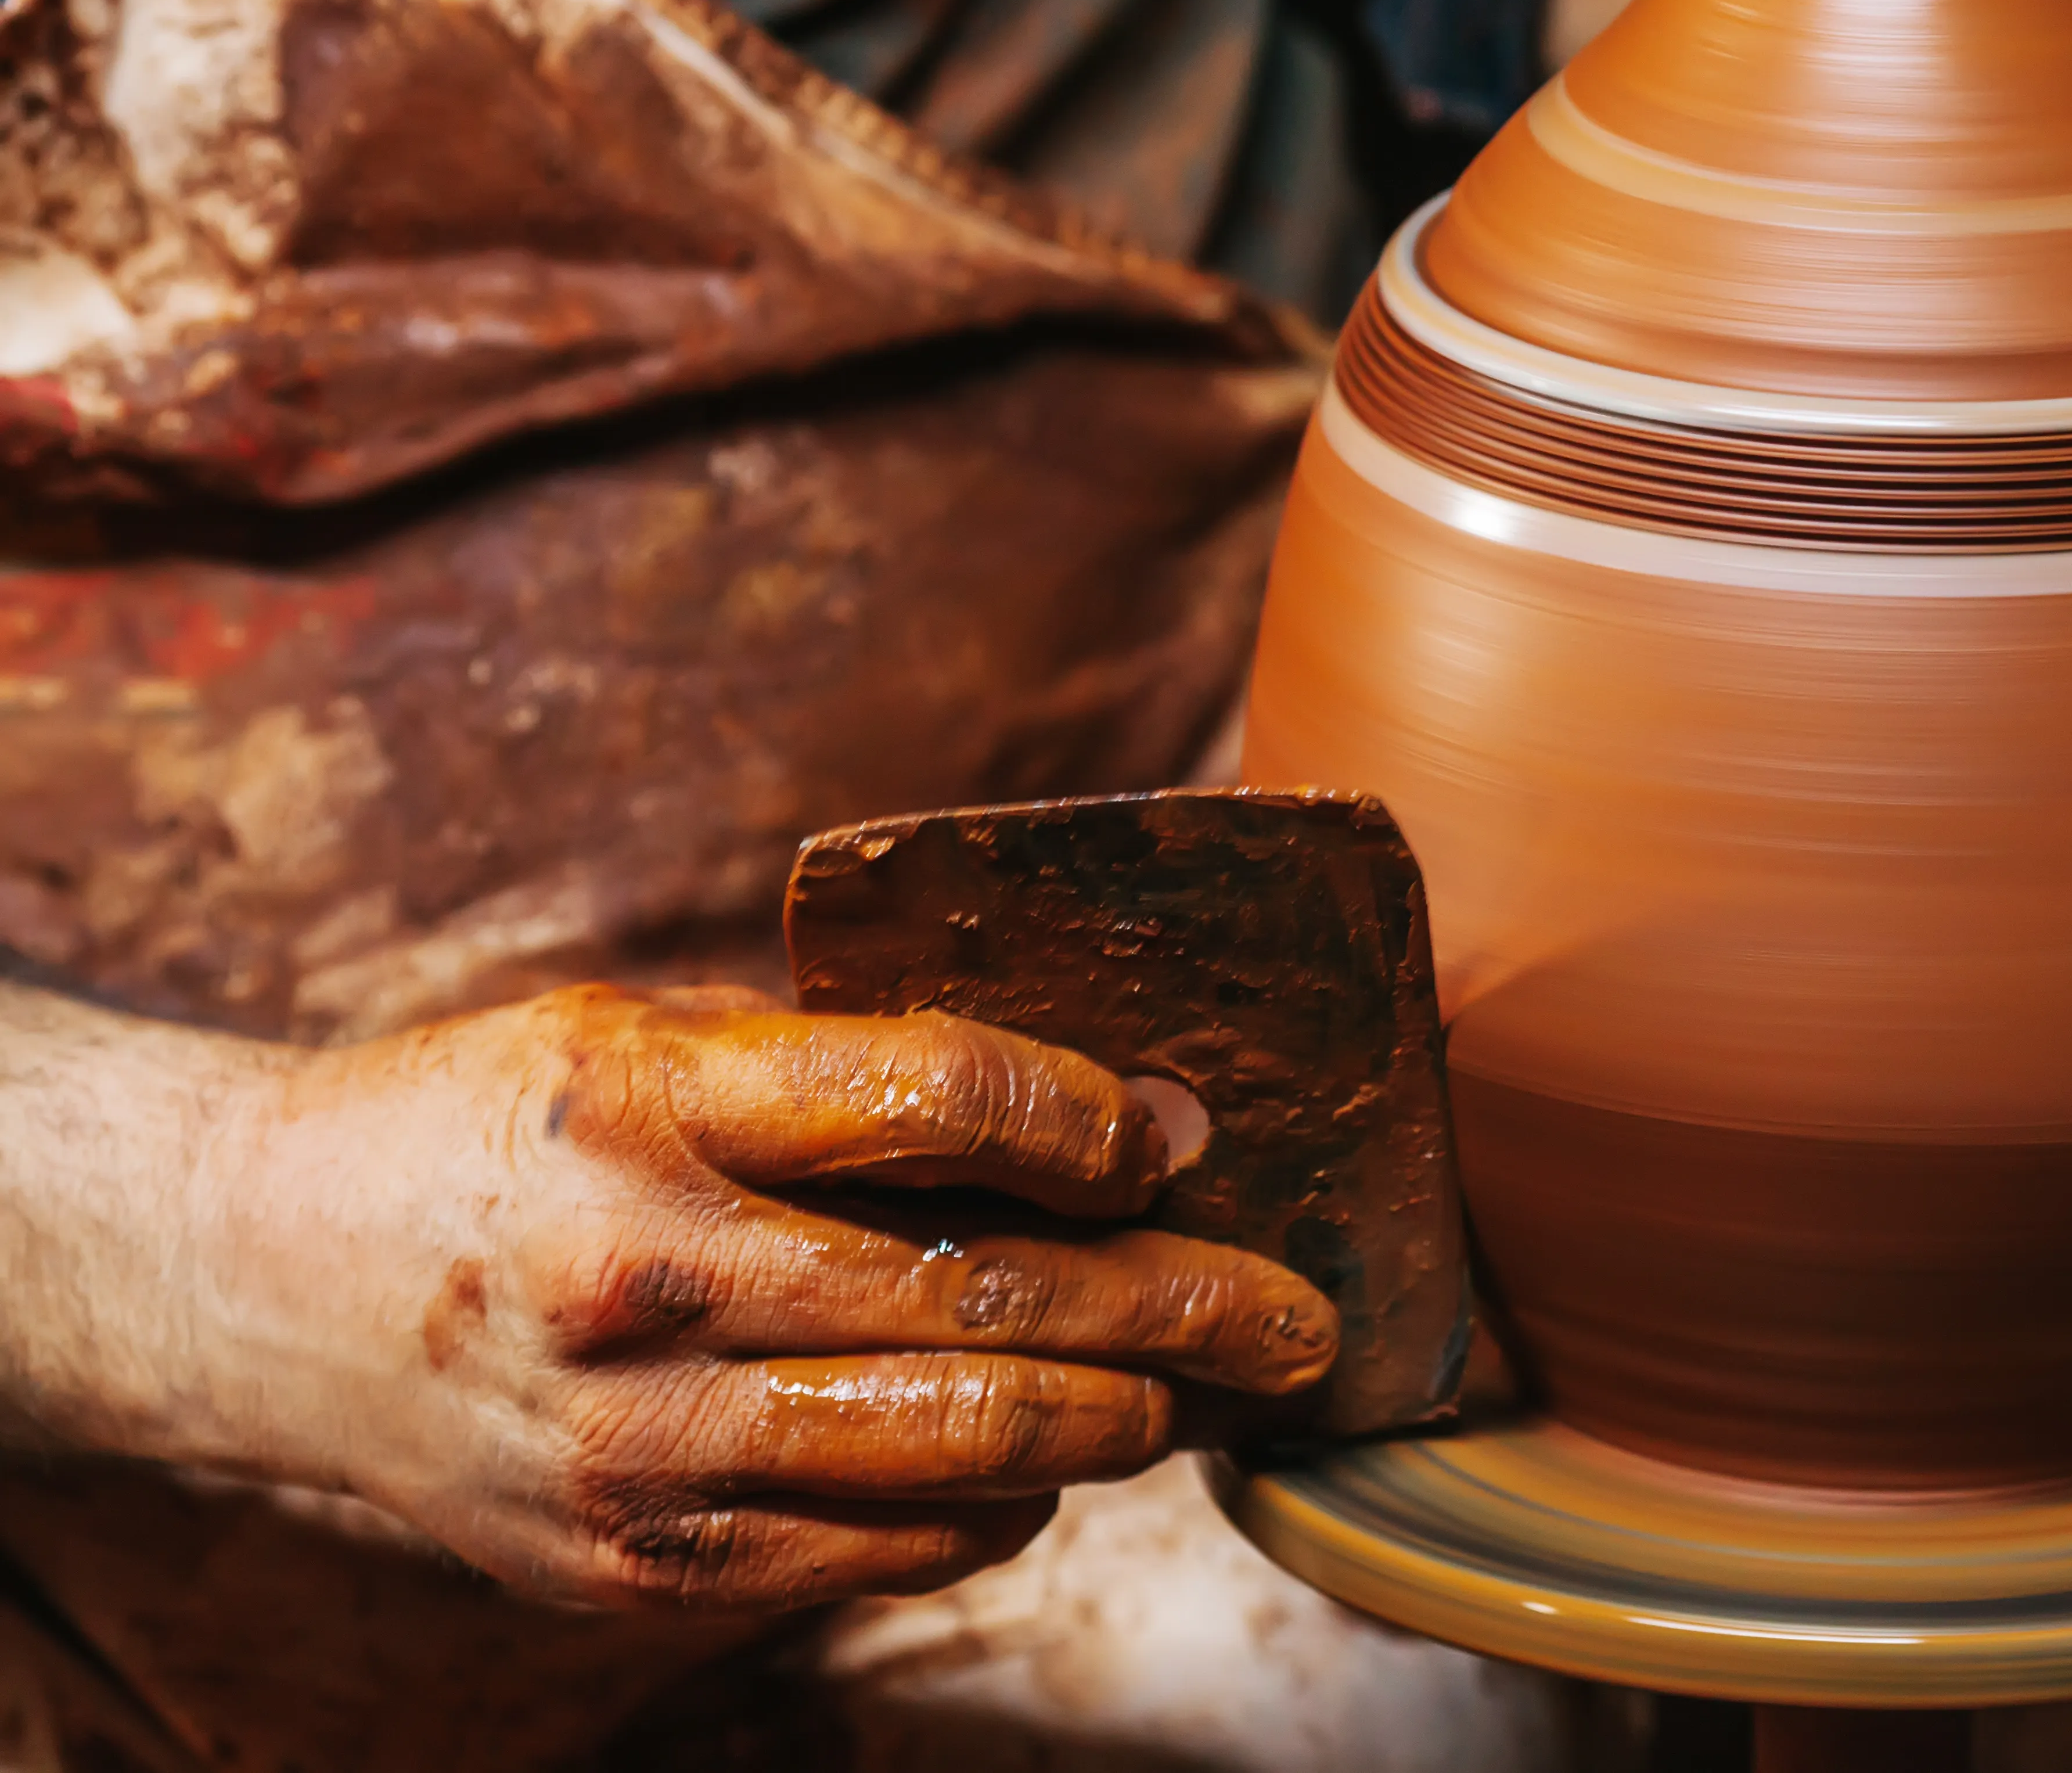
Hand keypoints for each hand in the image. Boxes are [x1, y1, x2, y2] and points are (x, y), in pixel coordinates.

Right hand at [8, 984, 1333, 1610]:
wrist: (248, 1279)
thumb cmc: (479, 1133)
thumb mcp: (631, 1038)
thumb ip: (829, 1077)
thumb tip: (1084, 1123)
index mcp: (649, 1103)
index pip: (937, 1098)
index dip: (1095, 1120)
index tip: (1183, 1136)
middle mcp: (648, 1275)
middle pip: (991, 1293)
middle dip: (1183, 1305)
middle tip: (1295, 1315)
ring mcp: (639, 1442)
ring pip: (962, 1444)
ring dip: (1113, 1419)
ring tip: (1190, 1395)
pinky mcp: (632, 1561)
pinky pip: (881, 1551)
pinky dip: (992, 1513)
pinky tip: (1040, 1474)